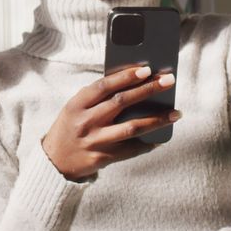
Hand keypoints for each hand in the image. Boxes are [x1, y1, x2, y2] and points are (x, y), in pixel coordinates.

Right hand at [41, 65, 181, 181]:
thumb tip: (134, 83)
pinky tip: (160, 138)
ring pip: (132, 127)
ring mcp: (95, 141)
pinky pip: (131, 150)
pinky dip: (147, 143)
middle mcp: (86, 121)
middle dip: (148, 89)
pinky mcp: (102, 158)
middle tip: (169, 81)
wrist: (54, 161)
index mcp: (77, 104)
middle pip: (122, 102)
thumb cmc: (71, 127)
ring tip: (176, 113)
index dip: (126, 76)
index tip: (147, 69)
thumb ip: (98, 97)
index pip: (104, 85)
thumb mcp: (75, 108)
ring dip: (157, 119)